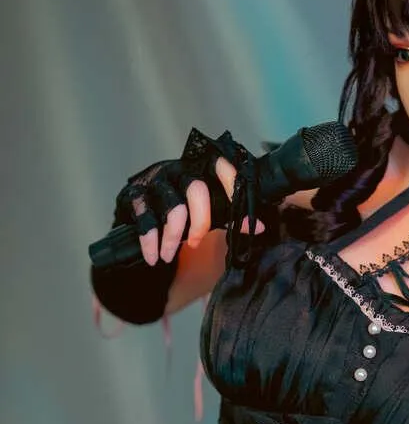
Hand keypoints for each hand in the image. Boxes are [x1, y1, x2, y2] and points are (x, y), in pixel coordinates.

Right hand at [113, 129, 265, 266]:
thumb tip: (259, 228)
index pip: (221, 166)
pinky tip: (152, 256)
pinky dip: (149, 241)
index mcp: (201, 169)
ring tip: (168, 257)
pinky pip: (146, 218)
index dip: (232, 183)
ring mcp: (156, 180)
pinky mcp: (135, 193)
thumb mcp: (207, 211)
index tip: (239, 209)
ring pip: (172, 207)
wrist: (138, 210)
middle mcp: (179, 170)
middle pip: (197, 189)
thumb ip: (230, 216)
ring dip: (171, 237)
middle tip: (195, 244)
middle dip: (200, 222)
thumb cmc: (180, 210)